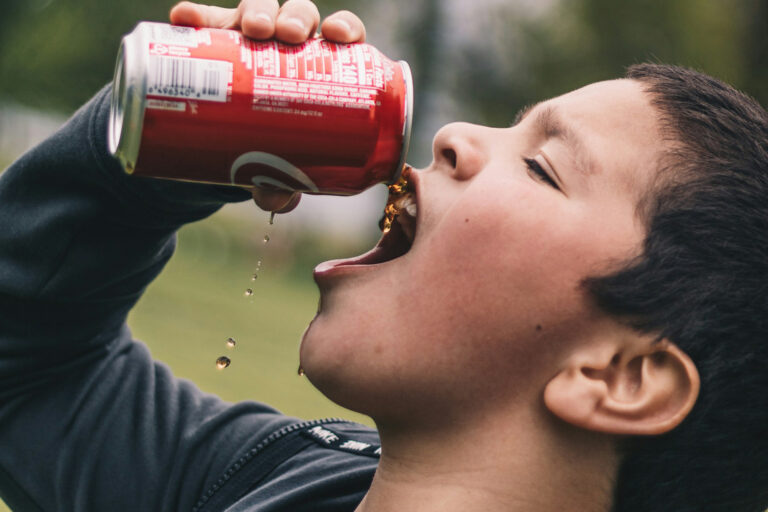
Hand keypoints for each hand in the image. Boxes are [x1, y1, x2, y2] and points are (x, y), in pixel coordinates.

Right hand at [169, 0, 366, 212]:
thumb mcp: (276, 166)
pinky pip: (200, 22)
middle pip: (298, 16)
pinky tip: (183, 21)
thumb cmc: (266, 148)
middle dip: (295, 18)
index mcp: (318, 66)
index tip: (337, 37)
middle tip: (286, 37)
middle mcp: (285, 43)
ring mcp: (246, 37)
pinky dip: (193, 17)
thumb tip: (277, 200)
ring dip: (256, 11)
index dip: (344, 28)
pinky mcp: (208, 40)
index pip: (339, 35)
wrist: (219, 144)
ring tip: (250, 29)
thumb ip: (282, 183)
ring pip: (256, 8)